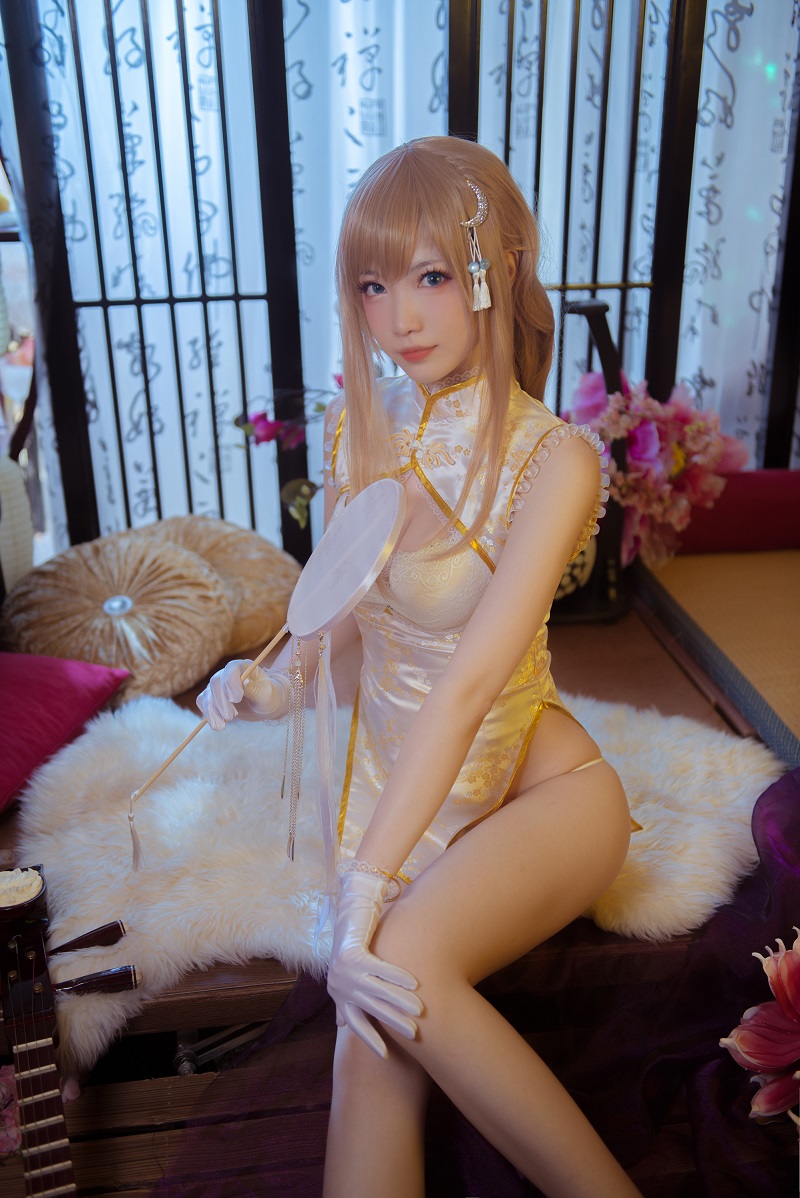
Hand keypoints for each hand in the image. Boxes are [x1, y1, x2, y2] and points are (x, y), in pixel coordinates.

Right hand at [196, 660, 291, 729]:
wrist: (264, 705)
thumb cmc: (268, 696)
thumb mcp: (266, 694)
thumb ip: (254, 689)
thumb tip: (244, 682)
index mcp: (242, 667)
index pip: (231, 669)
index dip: (231, 683)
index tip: (236, 700)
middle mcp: (227, 673)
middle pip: (216, 683)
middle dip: (221, 702)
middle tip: (231, 717)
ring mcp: (218, 685)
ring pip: (207, 694)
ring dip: (213, 711)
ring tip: (223, 726)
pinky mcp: (213, 697)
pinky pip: (203, 703)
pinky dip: (208, 715)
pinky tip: (217, 725)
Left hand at [326, 870, 421, 1058]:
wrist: (350, 906)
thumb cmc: (358, 939)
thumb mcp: (354, 970)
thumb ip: (351, 994)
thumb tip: (342, 1025)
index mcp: (338, 991)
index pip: (354, 1022)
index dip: (369, 1039)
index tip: (384, 1055)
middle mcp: (338, 984)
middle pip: (370, 1009)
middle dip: (391, 1022)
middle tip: (413, 1034)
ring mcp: (343, 970)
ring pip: (377, 990)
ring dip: (400, 1001)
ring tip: (419, 1010)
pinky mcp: (351, 954)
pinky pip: (379, 969)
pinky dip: (397, 976)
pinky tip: (414, 983)